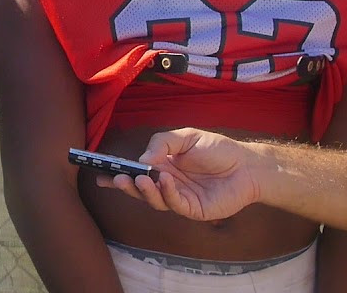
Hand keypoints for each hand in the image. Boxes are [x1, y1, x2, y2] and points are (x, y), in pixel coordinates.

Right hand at [96, 128, 260, 220]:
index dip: (118, 174)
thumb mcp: (185, 137)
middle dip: (126, 186)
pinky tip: (164, 181)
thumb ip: (162, 143)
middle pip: (140, 190)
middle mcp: (167, 184)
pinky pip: (175, 204)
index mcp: (162, 167)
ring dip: (145, 190)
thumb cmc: (217, 149)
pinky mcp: (194, 210)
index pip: (135, 172)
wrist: (246, 164)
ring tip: (139, 178)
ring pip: (155, 200)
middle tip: (117, 178)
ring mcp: (180, 198)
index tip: (100, 174)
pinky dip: (166, 193)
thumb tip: (142, 158)